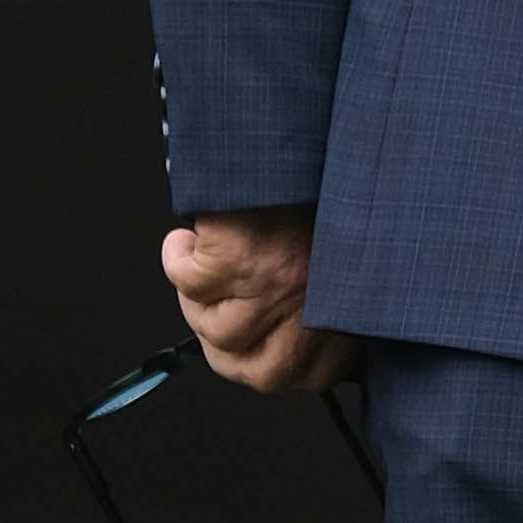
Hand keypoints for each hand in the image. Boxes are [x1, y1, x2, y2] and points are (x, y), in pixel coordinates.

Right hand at [163, 204, 355, 393]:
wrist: (299, 144)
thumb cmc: (327, 192)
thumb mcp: (344, 258)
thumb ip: (327, 303)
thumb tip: (291, 336)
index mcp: (343, 307)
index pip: (309, 377)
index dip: (273, 362)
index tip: (256, 346)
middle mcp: (310, 304)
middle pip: (253, 369)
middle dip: (226, 348)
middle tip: (215, 314)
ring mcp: (272, 287)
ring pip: (214, 329)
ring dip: (199, 299)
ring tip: (206, 266)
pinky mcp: (233, 261)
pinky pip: (187, 282)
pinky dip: (178, 259)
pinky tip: (188, 240)